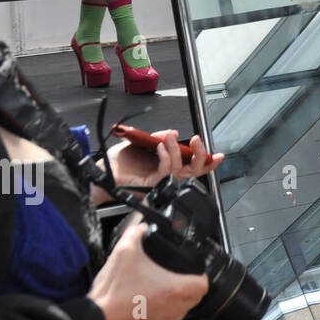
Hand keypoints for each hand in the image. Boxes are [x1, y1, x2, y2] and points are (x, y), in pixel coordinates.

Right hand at [88, 221, 209, 319]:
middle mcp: (172, 308)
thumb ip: (136, 233)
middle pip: (195, 299)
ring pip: (182, 312)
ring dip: (178, 301)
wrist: (94, 319)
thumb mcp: (124, 252)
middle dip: (191, 287)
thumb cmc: (110, 292)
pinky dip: (164, 313)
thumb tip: (141, 226)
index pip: (203, 285)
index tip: (195, 271)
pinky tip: (150, 304)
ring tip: (164, 290)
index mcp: (172, 289)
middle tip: (179, 278)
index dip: (201, 275)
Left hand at [95, 131, 223, 204]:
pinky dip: (166, 157)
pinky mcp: (151, 185)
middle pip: (194, 172)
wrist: (101, 172)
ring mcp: (160, 182)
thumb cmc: (119, 162)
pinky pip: (165, 172)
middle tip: (196, 140)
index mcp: (169, 167)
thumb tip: (173, 133)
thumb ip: (158, 137)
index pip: (193, 167)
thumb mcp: (142, 142)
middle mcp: (167, 176)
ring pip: (180, 170)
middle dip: (201, 156)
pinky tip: (160, 147)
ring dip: (177, 151)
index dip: (208, 162)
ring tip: (168, 137)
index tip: (218, 154)